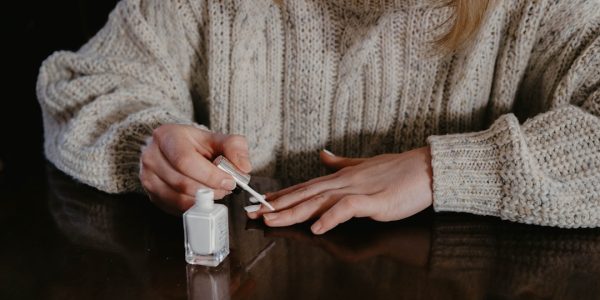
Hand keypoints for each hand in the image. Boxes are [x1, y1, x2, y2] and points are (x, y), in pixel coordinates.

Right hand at [139, 124, 251, 214]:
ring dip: (203, 201)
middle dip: (210, 190)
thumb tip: (243, 167)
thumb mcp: (217, 138)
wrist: (174, 149)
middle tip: (226, 189)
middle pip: (182, 183)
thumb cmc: (196, 145)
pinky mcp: (151, 194)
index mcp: (166, 136)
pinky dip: (194, 206)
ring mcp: (147, 177)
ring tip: (216, 192)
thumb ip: (235, 148)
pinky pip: (175, 208)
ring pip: (178, 198)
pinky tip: (203, 197)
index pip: (185, 161)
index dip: (210, 175)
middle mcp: (151, 156)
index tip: (229, 181)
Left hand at [247, 147, 432, 233]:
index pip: (305, 187)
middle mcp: (344, 182)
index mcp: (341, 177)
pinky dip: (330, 218)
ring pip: (319, 201)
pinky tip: (316, 227)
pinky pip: (347, 208)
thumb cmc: (398, 170)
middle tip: (253, 212)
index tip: (261, 203)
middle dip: (277, 205)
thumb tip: (323, 156)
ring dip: (294, 211)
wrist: (426, 168)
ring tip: (272, 219)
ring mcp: (358, 190)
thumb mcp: (364, 166)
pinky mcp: (374, 201)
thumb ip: (342, 164)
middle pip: (305, 194)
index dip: (282, 196)